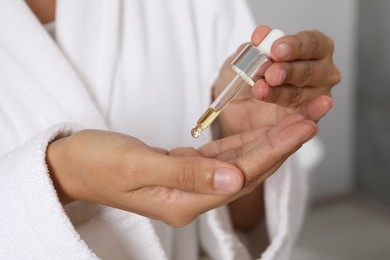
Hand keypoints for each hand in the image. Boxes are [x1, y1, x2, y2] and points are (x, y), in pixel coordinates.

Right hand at [46, 114, 316, 226]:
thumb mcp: (136, 167)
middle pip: (247, 170)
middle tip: (310, 119)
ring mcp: (189, 183)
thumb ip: (186, 174)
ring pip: (238, 162)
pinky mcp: (183, 169)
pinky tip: (258, 131)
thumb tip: (235, 177)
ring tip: (293, 121)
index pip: (241, 176)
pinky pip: (220, 156)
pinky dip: (242, 142)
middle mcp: (192, 196)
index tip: (301, 128)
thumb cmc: (98, 164)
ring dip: (266, 141)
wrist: (74, 164)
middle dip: (280, 144)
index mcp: (184, 201)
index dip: (274, 152)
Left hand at [214, 26, 339, 136]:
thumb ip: (253, 48)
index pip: (311, 43)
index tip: (276, 49)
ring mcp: (316, 95)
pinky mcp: (308, 117)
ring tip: (261, 90)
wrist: (236, 105)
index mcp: (310, 48)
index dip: (294, 45)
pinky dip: (312, 111)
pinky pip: (310, 115)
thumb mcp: (244, 59)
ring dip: (280, 92)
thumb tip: (261, 37)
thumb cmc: (248, 75)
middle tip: (270, 74)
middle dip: (287, 71)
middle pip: (310, 69)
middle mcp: (319, 70)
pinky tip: (311, 109)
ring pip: (302, 93)